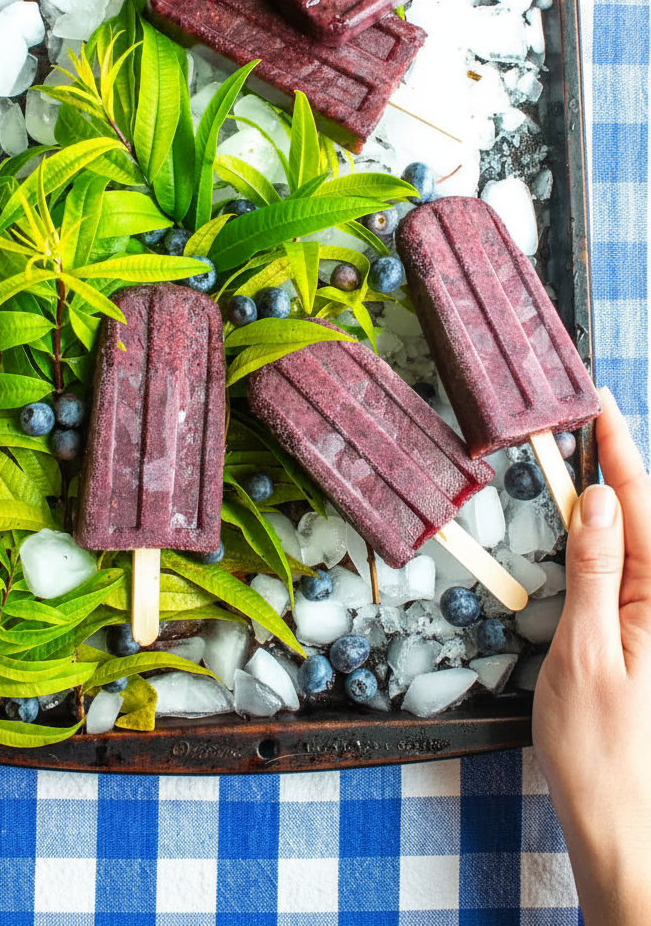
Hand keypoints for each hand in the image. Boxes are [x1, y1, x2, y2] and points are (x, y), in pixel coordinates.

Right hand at [533, 387, 650, 925]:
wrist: (619, 822)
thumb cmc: (600, 749)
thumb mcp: (587, 651)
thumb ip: (597, 571)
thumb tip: (600, 499)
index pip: (642, 507)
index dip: (619, 452)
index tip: (599, 406)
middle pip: (644, 515)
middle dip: (617, 461)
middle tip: (585, 417)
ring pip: (637, 538)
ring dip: (612, 494)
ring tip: (585, 453)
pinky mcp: (642, 636)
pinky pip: (628, 569)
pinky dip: (606, 534)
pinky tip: (591, 520)